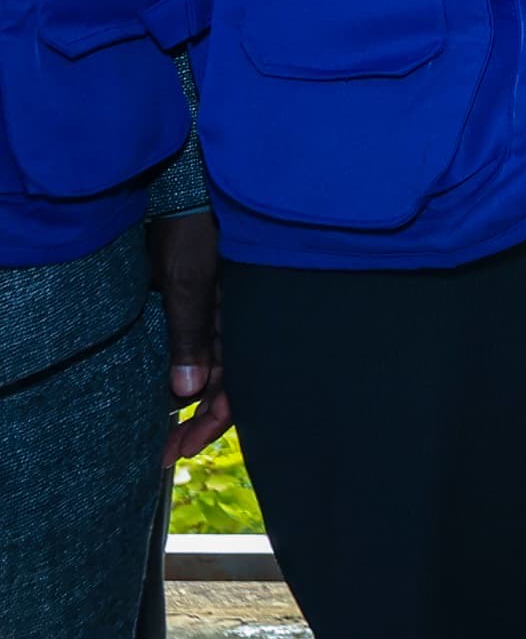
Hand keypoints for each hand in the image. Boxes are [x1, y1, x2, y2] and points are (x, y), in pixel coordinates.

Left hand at [149, 210, 229, 463]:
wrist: (185, 186)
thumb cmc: (191, 229)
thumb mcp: (189, 282)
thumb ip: (191, 336)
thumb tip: (187, 392)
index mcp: (243, 318)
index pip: (237, 385)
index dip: (210, 423)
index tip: (179, 449)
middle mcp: (239, 320)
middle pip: (229, 384)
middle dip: (201, 423)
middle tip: (168, 452)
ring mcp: (224, 311)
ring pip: (218, 370)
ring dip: (196, 402)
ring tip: (170, 430)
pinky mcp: (206, 300)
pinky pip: (207, 349)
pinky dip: (193, 375)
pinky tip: (179, 389)